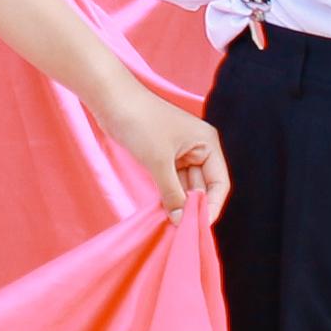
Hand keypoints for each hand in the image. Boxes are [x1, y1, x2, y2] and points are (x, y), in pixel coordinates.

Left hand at [98, 85, 227, 219]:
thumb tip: (180, 220)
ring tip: (172, 225)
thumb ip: (172, 193)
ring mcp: (181, 153)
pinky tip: (164, 212)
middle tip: (182, 230)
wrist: (111, 99)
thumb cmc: (140, 123)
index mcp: (208, 144)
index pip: (219, 183)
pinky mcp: (163, 156)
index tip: (198, 226)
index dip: (211, 206)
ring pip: (186, 186)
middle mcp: (199, 148)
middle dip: (193, 207)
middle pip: (203, 186)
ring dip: (180, 203)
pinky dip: (168, 195)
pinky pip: (172, 181)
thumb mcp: (159, 162)